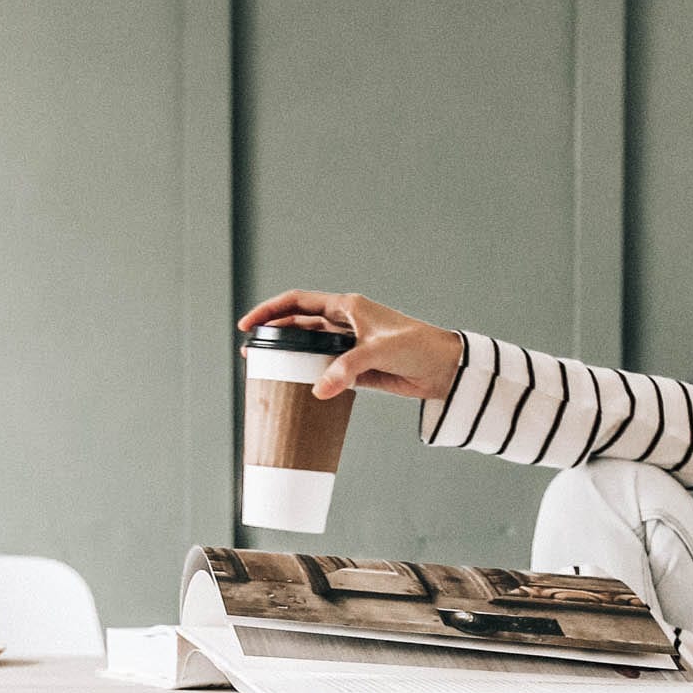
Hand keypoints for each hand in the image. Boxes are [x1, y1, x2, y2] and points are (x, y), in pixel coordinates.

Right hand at [237, 289, 463, 402]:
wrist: (445, 369)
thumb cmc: (419, 347)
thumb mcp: (380, 351)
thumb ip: (348, 368)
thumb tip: (319, 390)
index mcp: (348, 307)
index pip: (299, 301)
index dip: (270, 310)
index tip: (248, 323)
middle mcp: (345, 324)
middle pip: (299, 325)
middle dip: (273, 335)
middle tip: (249, 351)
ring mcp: (349, 347)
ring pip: (309, 349)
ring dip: (288, 357)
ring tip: (264, 370)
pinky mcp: (357, 370)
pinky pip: (325, 371)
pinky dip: (309, 377)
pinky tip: (295, 387)